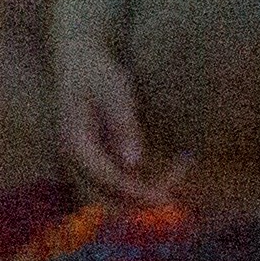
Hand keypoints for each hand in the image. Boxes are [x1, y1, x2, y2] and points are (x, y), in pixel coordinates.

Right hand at [53, 29, 170, 208]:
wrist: (80, 61)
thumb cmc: (99, 73)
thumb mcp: (114, 93)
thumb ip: (123, 126)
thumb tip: (132, 163)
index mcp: (76, 146)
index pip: (106, 180)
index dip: (136, 193)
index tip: (165, 199)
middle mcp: (77, 158)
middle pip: (110, 190)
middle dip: (143, 195)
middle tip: (180, 196)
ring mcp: (85, 157)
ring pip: (115, 185)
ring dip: (146, 187)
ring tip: (184, 177)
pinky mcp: (97, 153)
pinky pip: (119, 173)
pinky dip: (143, 176)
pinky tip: (174, 167)